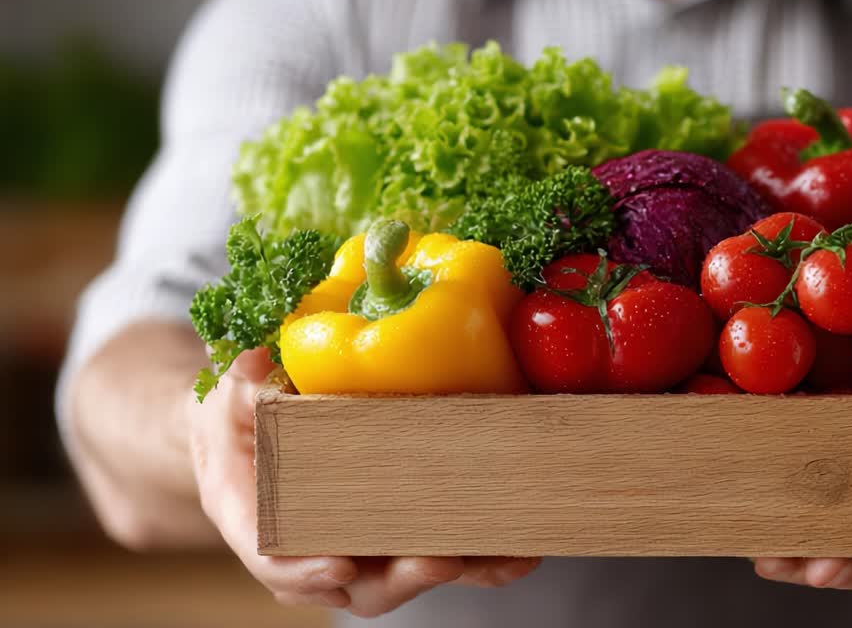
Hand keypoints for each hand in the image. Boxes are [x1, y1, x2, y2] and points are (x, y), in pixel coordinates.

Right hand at [187, 349, 540, 617]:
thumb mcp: (230, 396)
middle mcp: (311, 547)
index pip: (275, 559)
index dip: (304, 572)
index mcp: (256, 520)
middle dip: (400, 578)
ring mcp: (359, 546)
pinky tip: (522, 550)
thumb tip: (255, 366)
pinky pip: (439, 554)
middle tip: (439, 561)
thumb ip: (240, 384)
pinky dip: (480, 559)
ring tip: (504, 557)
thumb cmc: (239, 417)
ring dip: (457, 571)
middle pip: (354, 584)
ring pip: (404, 577)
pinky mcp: (398, 535)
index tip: (337, 567)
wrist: (255, 430)